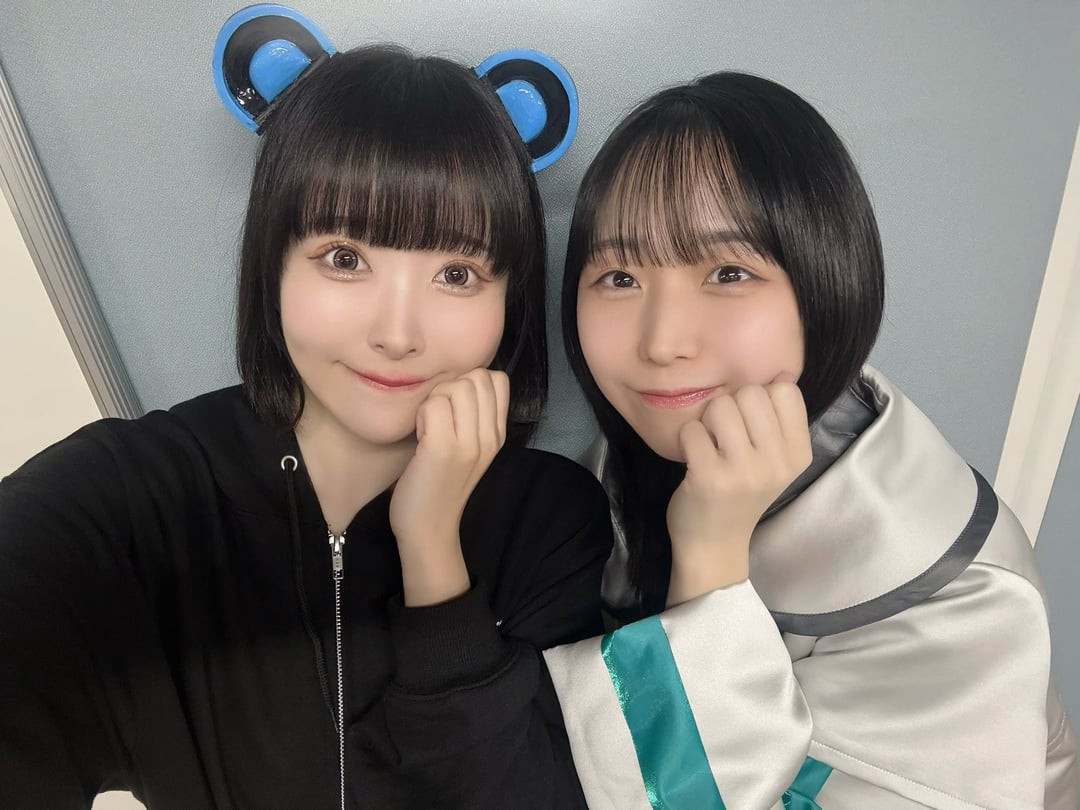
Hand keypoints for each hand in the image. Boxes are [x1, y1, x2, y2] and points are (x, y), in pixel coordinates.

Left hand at [389, 368, 509, 604]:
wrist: (429, 529)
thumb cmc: (439, 485)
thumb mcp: (468, 449)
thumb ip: (472, 417)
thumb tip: (458, 380)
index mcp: (497, 434)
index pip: (497, 379)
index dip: (470, 381)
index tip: (454, 407)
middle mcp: (489, 437)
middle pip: (477, 376)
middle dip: (451, 386)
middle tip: (438, 416)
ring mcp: (469, 443)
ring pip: (456, 386)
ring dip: (435, 399)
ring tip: (429, 426)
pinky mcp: (443, 449)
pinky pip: (433, 404)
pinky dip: (421, 414)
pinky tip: (419, 436)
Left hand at [666, 379, 810, 605]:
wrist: (714, 546)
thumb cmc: (741, 495)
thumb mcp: (773, 461)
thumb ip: (779, 419)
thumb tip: (782, 373)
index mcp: (798, 454)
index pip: (785, 390)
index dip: (760, 398)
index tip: (750, 426)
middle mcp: (777, 463)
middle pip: (750, 393)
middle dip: (730, 407)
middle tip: (725, 437)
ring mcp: (743, 472)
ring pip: (720, 405)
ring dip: (707, 422)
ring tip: (710, 447)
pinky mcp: (708, 478)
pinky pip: (692, 429)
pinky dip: (687, 440)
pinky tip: (694, 460)